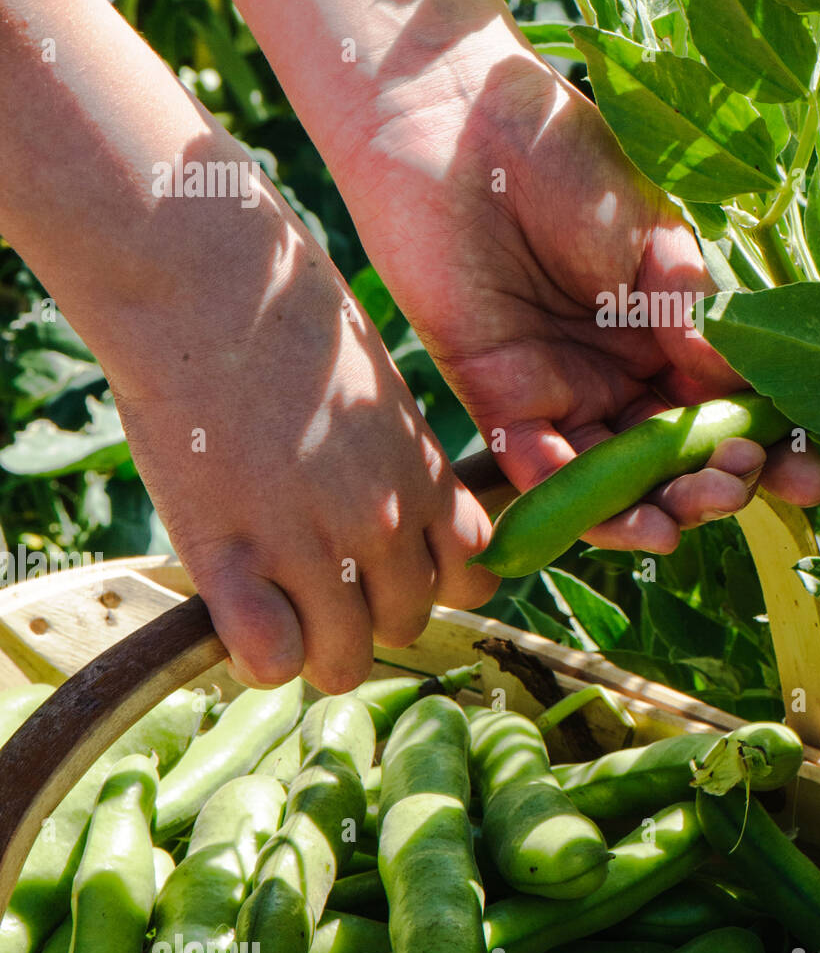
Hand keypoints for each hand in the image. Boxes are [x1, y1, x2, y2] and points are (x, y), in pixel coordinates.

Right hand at [98, 169, 495, 693]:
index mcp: (424, 476)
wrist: (212, 292)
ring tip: (281, 613)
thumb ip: (401, 461)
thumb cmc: (294, 327)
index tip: (399, 571)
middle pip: (409, 623)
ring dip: (316, 649)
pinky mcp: (233, 559)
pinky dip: (260, 656)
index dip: (438, 584)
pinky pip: (271, 659)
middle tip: (325, 589)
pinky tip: (242, 621)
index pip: (474, 573)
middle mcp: (384, 522)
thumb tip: (404, 511)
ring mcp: (313, 546)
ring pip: (345, 659)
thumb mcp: (380, 392)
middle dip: (372, 618)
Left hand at [334, 41, 819, 556]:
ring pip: (615, 478)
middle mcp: (618, 372)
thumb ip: (693, 317)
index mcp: (667, 330)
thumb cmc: (564, 162)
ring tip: (687, 518)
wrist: (459, 127)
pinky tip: (625, 516)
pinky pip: (541, 465)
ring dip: (654, 508)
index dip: (768, 444)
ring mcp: (561, 389)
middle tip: (746, 487)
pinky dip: (579, 499)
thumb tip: (742, 388)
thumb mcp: (654, 238)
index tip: (813, 474)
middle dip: (716, 485)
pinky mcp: (498, 397)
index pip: (724, 405)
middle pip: (674, 456)